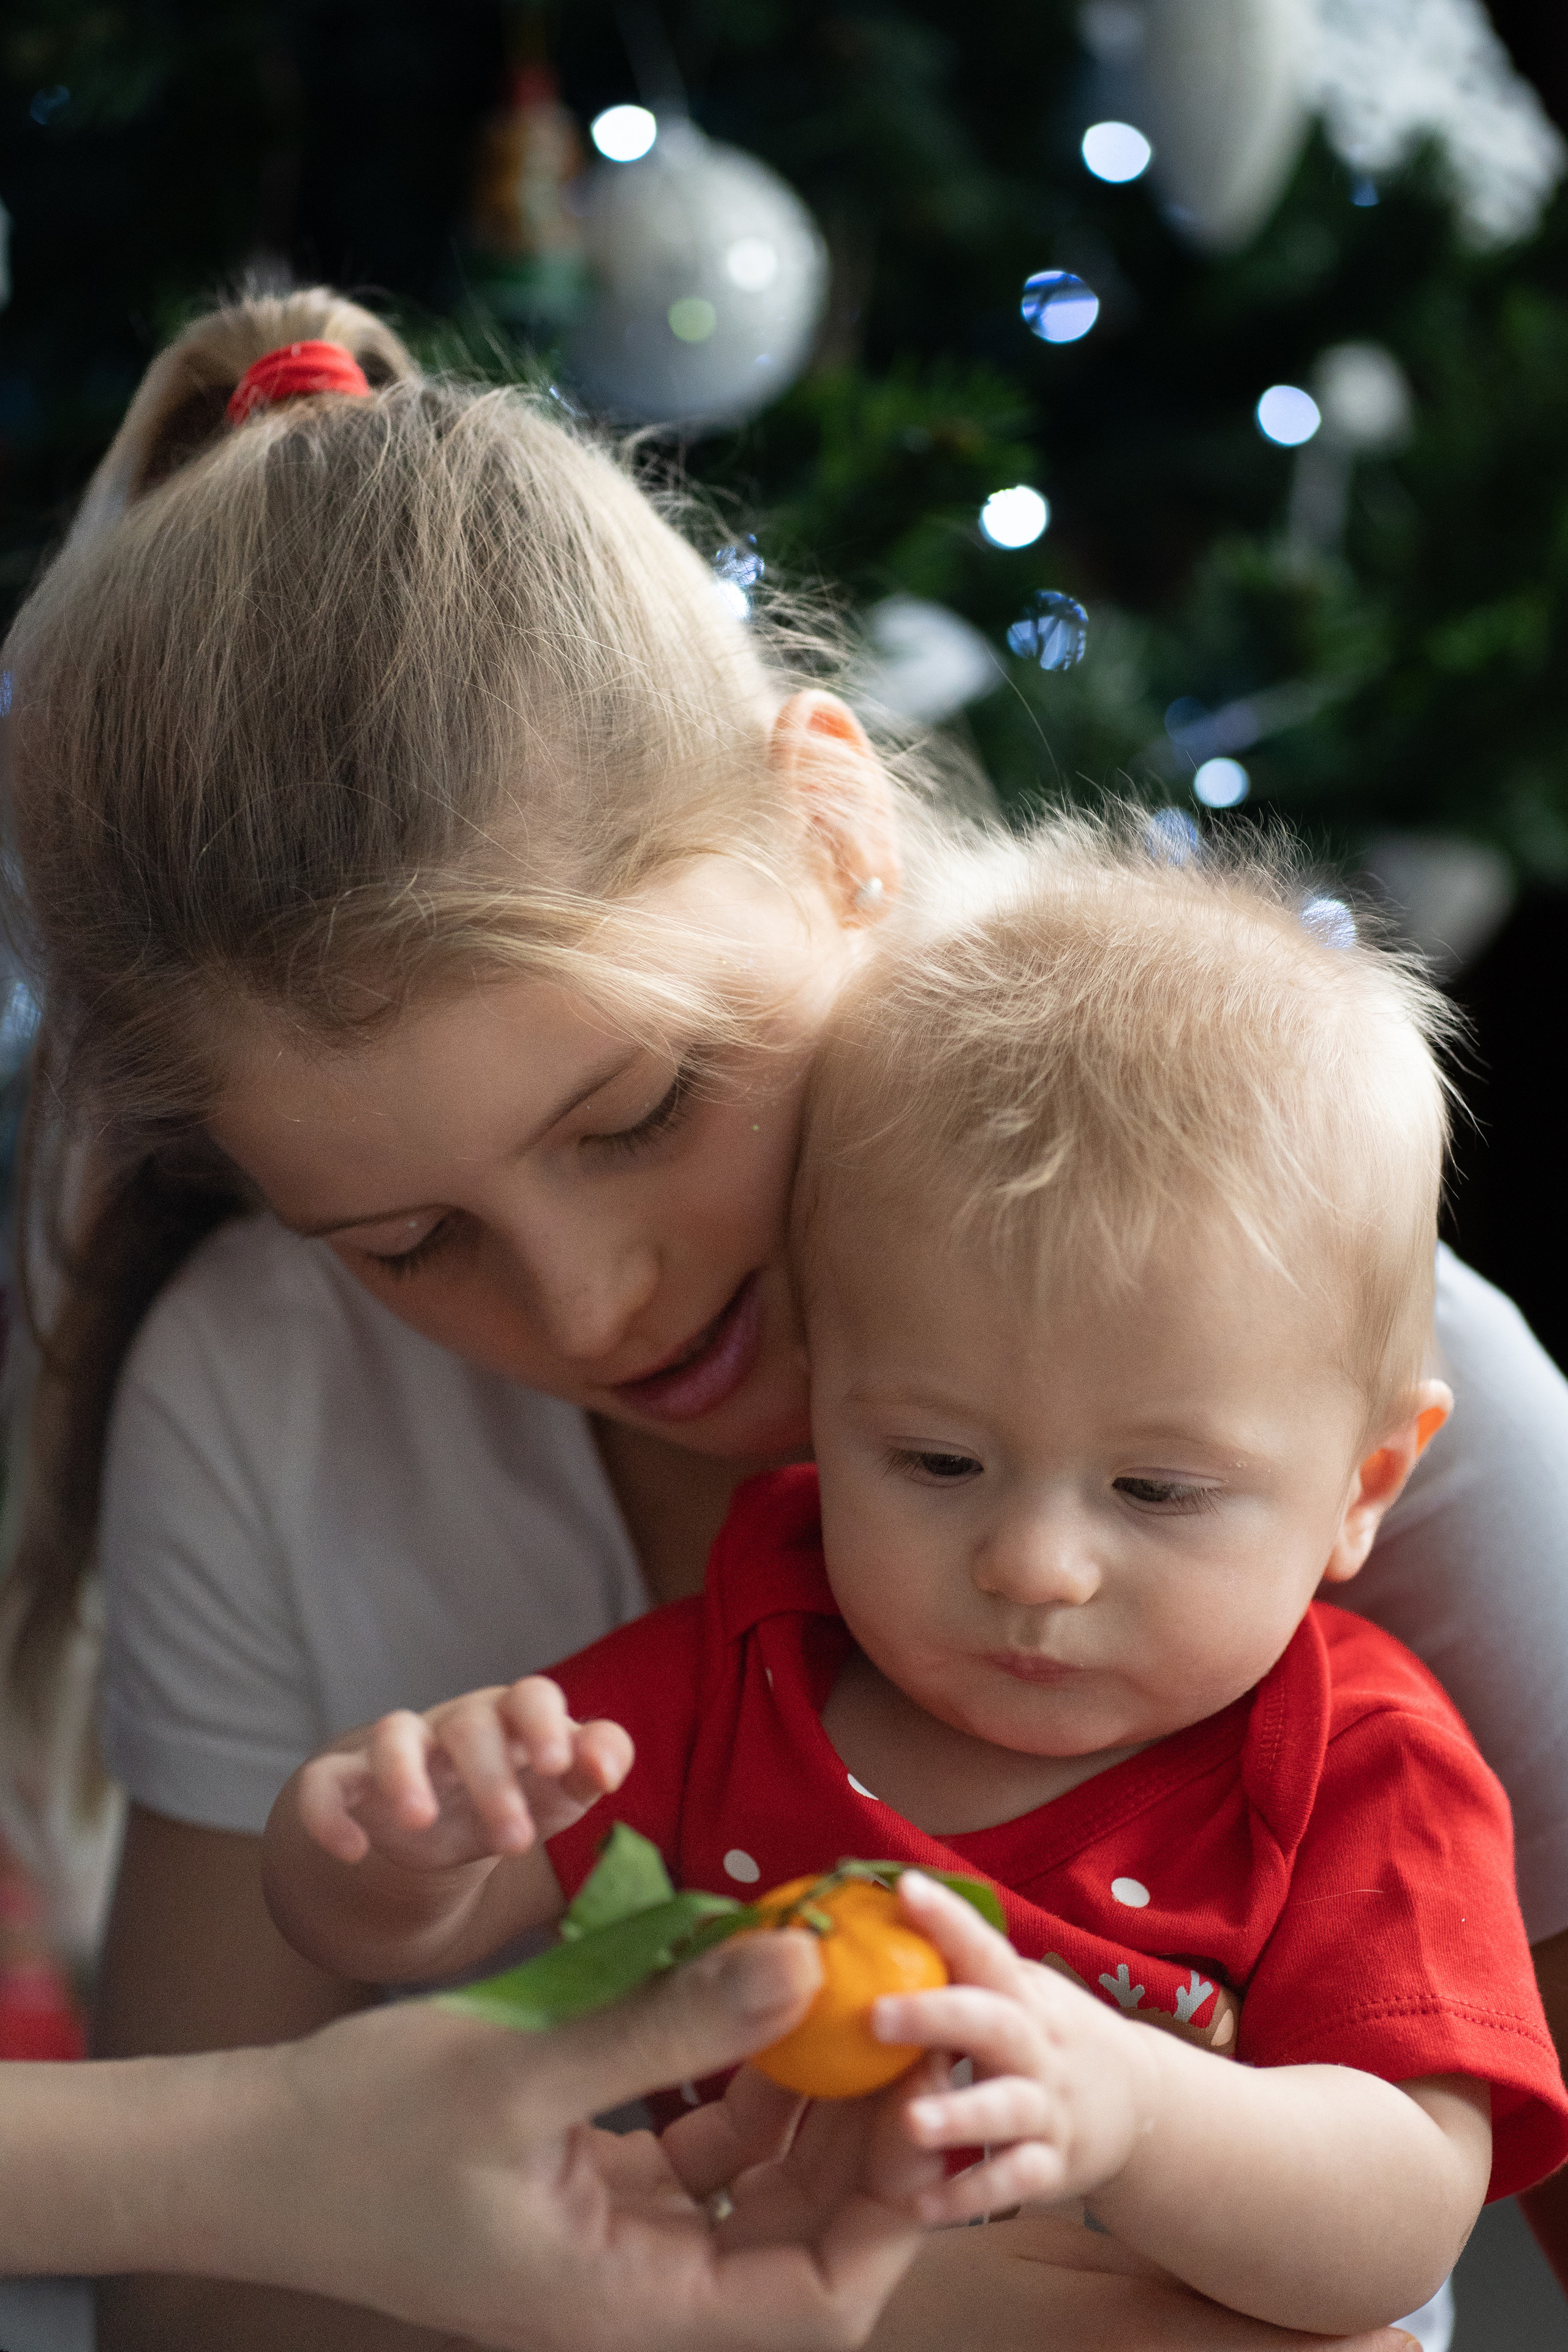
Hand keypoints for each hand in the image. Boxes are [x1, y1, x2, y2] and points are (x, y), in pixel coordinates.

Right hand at [245, 1930, 936, 2350]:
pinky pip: (697, 2148)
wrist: (248, 2151)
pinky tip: (760, 1997)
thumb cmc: (366, 2128)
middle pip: (797, 2239)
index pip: (811, 2303)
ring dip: (806, 2103)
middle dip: (863, 2147)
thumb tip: (800, 1964)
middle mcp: (633, 2285)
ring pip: (754, 2187)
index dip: (886, 2218)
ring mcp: (611, 2238)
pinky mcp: (588, 2184)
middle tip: (904, 2032)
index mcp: (624, 2301)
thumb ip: (668, 2025)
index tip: (916, 2108)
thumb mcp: (524, 2071)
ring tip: (847, 2001)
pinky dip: (738, 2082)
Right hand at [295, 1676, 631, 1871]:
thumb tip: (610, 1767)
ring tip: (421, 1822)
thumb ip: (597, 1763)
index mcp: (512, 1718)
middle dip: (493, 1781)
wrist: (442, 1830)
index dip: (542, 1723)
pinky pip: (325, 1783)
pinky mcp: (349, 1784)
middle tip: (518, 1843)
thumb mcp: (561, 1786)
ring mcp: (400, 1751)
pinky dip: (329, 1812)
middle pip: (470, 1726)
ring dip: (404, 1774)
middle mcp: (454, 1724)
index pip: (530, 1696)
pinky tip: (352, 1849)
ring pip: (393, 1736)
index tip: (559, 1767)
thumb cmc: (517, 1792)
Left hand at [871, 1871, 1155, 2224]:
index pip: (983, 1947)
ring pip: (1006, 2109)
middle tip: (876, 2014)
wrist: (1140, 2101)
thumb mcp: (1016, 1990)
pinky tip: (923, 2209)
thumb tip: (872, 1912)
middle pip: (991, 2022)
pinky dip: (971, 2197)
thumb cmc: (1044, 2031)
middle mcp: (1036, 2044)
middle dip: (936, 2015)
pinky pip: (1013, 2183)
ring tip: (910, 2122)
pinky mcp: (1053, 2165)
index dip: (947, 1919)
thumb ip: (959, 1965)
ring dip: (959, 2115)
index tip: (903, 1888)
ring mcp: (1048, 2106)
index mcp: (1019, 1993)